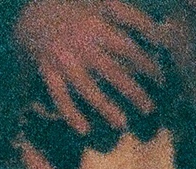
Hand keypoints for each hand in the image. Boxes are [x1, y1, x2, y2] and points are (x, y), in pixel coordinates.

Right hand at [16, 0, 168, 134]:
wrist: (34, 14)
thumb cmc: (75, 8)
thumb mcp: (104, 3)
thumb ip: (131, 17)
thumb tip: (160, 35)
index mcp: (98, 27)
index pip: (129, 50)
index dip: (147, 65)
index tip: (160, 80)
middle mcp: (81, 46)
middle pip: (112, 73)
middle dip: (132, 92)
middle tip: (149, 109)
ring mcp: (63, 61)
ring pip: (87, 89)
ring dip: (105, 108)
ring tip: (122, 124)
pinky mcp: (47, 72)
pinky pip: (59, 96)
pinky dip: (70, 114)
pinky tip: (83, 130)